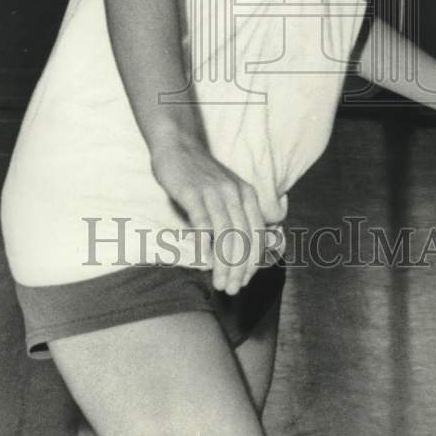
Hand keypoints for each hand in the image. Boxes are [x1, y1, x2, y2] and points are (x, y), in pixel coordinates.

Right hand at [151, 136, 284, 294]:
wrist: (177, 145)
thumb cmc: (200, 175)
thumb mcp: (227, 191)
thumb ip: (234, 215)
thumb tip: (238, 252)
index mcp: (246, 194)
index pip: (257, 235)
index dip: (253, 262)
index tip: (246, 280)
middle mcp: (234, 193)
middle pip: (244, 238)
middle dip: (240, 269)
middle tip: (232, 290)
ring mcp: (214, 192)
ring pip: (225, 234)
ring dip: (224, 264)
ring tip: (220, 283)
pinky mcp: (193, 192)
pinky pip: (202, 222)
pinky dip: (205, 244)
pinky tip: (203, 260)